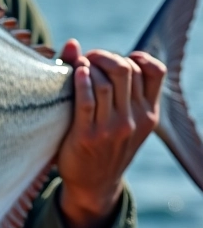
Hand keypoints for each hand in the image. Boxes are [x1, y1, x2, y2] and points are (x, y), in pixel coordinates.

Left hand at [55, 39, 165, 227]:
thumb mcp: (121, 117)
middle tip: (89, 59)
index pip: (154, 70)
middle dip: (104, 56)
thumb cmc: (104, 144)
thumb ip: (106, 81)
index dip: (134, 56)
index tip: (115, 60)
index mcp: (148, 113)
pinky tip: (75, 74)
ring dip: (89, 66)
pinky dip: (80, 80)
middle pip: (126, 69)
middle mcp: (135, 119)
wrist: (93, 185)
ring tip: (78, 67)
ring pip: (106, 81)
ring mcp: (113, 128)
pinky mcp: (89, 135)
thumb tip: (73, 43)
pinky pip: (86, 99)